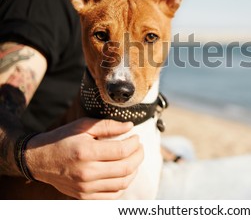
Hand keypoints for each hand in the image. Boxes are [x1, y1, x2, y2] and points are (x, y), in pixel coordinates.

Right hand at [25, 118, 142, 198]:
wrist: (39, 160)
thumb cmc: (62, 138)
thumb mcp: (83, 125)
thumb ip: (108, 125)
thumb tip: (130, 126)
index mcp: (86, 152)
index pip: (122, 151)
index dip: (135, 143)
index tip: (136, 137)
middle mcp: (86, 172)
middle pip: (126, 168)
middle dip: (138, 156)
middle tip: (139, 147)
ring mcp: (85, 187)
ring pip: (122, 183)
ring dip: (134, 170)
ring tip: (134, 159)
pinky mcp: (84, 196)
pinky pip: (113, 195)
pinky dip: (123, 184)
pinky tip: (124, 173)